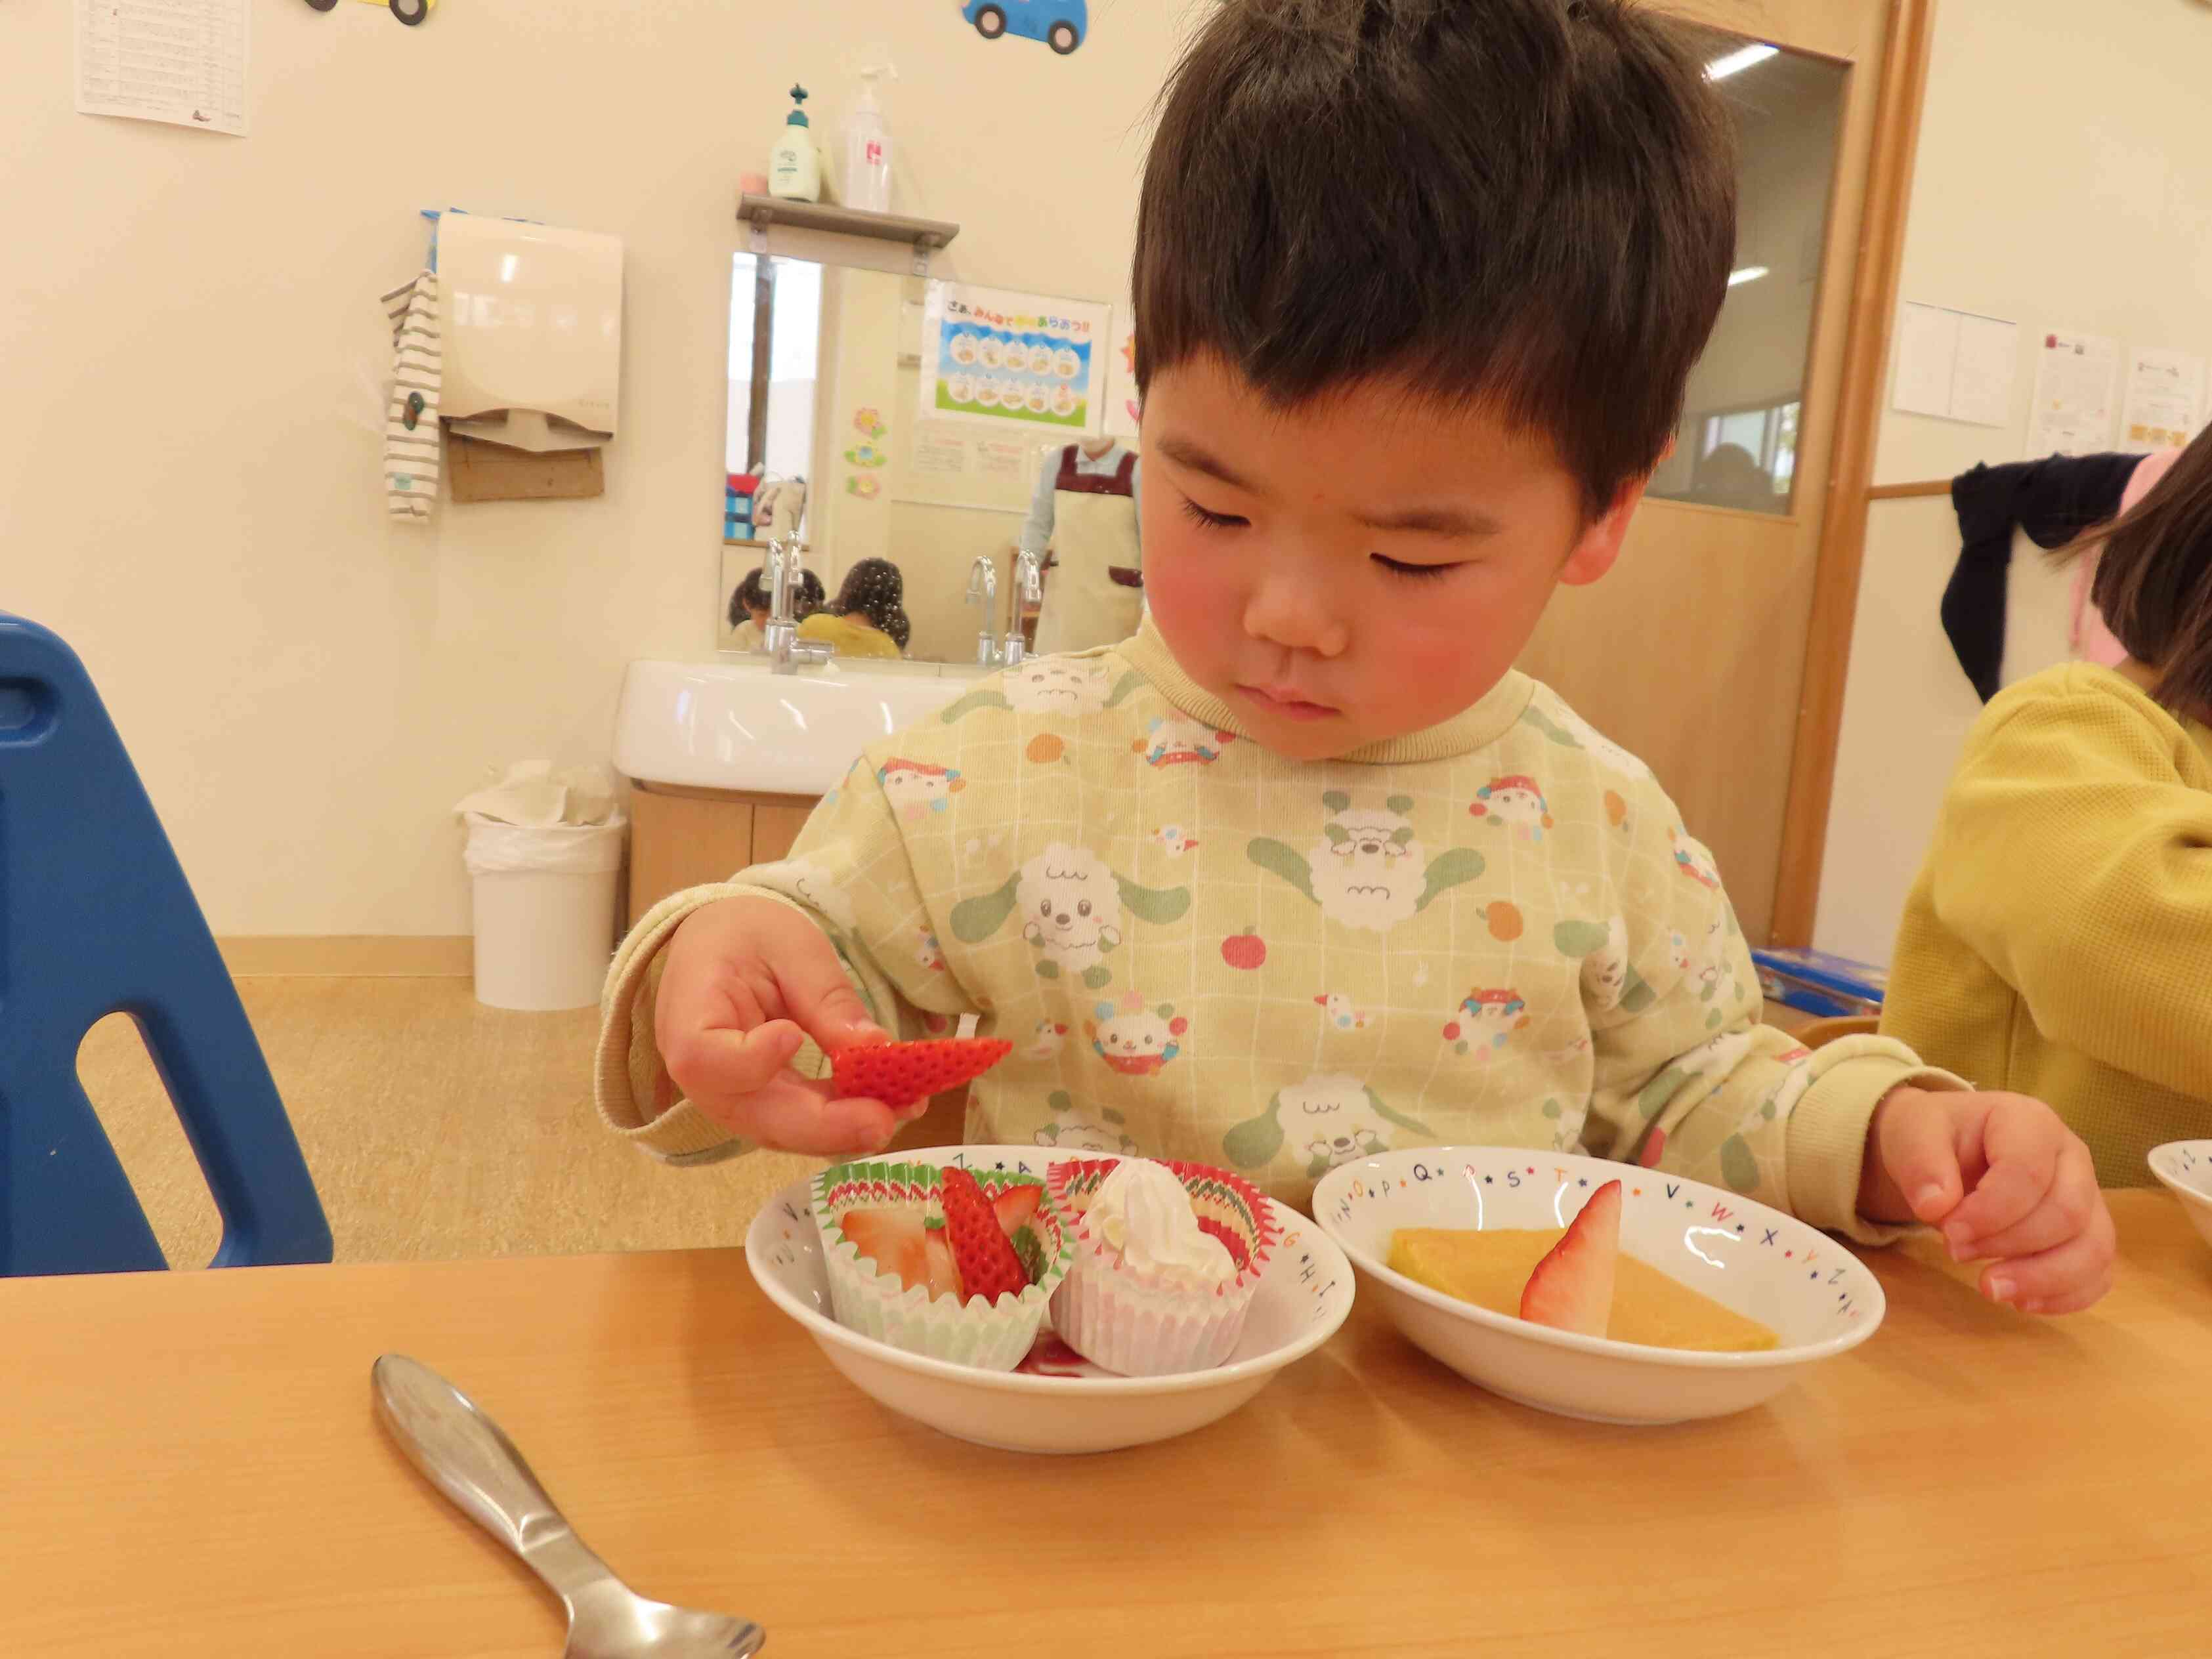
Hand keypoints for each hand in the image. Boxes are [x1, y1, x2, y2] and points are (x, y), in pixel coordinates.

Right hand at [652, 896, 907, 1155]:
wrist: (722, 943)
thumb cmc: (749, 935)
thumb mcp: (791, 947)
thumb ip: (826, 998)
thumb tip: (875, 1047)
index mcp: (689, 1015)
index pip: (703, 1059)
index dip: (750, 1062)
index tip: (792, 1037)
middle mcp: (701, 1071)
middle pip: (753, 1114)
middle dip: (824, 1125)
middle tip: (884, 1120)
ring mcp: (730, 1094)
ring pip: (780, 1129)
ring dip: (842, 1129)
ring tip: (902, 1110)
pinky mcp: (760, 1101)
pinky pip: (797, 1121)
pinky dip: (842, 1119)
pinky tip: (890, 1106)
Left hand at [1858, 1086, 2113, 1313]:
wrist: (1947, 1145)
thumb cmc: (1936, 1136)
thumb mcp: (1913, 1133)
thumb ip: (1921, 1162)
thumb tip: (1936, 1207)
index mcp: (2031, 1123)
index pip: (2029, 1172)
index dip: (1990, 1212)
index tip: (1948, 1232)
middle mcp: (2072, 1157)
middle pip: (2066, 1214)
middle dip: (2009, 1244)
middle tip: (1955, 1252)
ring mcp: (2088, 1196)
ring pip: (2094, 1248)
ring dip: (2043, 1279)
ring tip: (1990, 1289)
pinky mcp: (2089, 1233)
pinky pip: (2098, 1274)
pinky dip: (2065, 1297)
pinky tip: (2021, 1301)